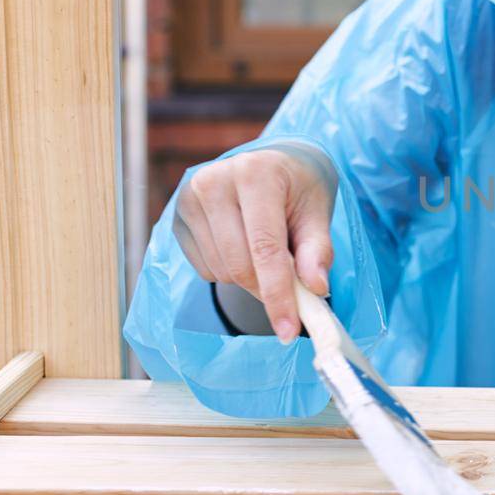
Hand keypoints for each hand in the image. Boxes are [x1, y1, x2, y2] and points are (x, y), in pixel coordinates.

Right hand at [173, 142, 336, 343]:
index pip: (265, 247)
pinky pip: (205, 270)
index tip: (289, 331)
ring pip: (222, 271)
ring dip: (250, 278)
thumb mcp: (318, 212)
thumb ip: (317, 249)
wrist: (270, 163)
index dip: (278, 294)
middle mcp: (214, 181)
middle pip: (240, 265)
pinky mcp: (176, 218)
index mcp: (255, 173)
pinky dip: (229, 271)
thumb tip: (315, 287)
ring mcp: (189, 199)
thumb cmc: (298, 187)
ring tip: (268, 251)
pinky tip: (242, 246)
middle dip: (268, 289)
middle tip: (293, 288)